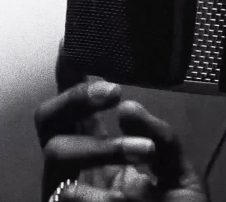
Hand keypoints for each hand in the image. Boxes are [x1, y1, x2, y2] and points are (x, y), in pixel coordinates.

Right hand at [35, 44, 206, 201]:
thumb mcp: (177, 169)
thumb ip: (162, 138)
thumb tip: (127, 108)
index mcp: (101, 149)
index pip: (79, 104)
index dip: (71, 73)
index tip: (73, 40)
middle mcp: (78, 166)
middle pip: (48, 118)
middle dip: (76, 97)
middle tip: (114, 91)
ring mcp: (67, 189)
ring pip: (57, 151)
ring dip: (103, 147)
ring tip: (144, 153)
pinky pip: (68, 195)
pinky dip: (100, 195)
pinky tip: (126, 199)